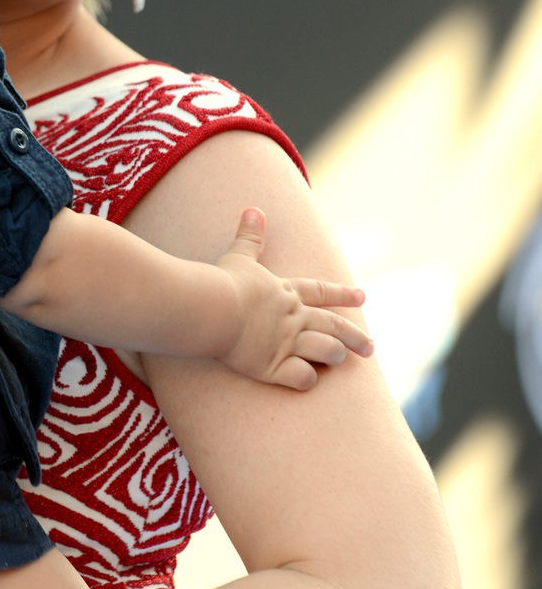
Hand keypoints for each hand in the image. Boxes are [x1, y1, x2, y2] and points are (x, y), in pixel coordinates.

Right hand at [215, 207, 371, 389]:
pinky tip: (306, 379)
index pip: (321, 292)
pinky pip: (301, 378)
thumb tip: (254, 209)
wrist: (216, 308)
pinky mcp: (273, 367)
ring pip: (326, 351)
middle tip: (371, 348)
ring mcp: (287, 344)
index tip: (362, 296)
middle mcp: (294, 318)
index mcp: (287, 293)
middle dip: (355, 337)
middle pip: (333, 326)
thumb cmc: (226, 282)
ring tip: (341, 360)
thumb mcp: (239, 256)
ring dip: (335, 356)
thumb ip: (250, 236)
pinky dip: (306, 379)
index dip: (342, 294)